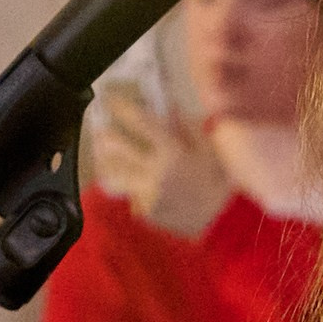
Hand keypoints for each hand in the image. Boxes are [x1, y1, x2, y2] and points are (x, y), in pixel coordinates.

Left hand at [87, 81, 229, 239]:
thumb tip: (170, 105)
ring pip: (116, 174)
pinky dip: (131, 190)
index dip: (124, 109)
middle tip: (100, 131)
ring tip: (104, 156)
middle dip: (105, 137)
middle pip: (119, 150)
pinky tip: (135, 188)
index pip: (142, 123)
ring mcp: (147, 193)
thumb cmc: (219, 181)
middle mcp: (155, 171)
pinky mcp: (146, 211)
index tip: (112, 100)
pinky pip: (131, 197)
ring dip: (108, 162)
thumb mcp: (208, 150)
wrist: (223, 221)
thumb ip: (186, 127)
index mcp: (172, 152)